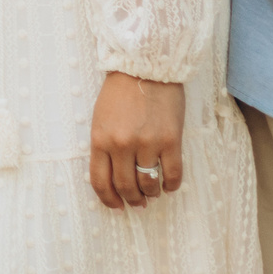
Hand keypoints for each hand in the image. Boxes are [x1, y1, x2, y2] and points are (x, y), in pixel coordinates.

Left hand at [88, 73, 183, 209]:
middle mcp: (122, 145)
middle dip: (131, 199)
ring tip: (153, 193)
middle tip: (137, 203)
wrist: (146, 66)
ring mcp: (147, 144)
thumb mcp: (100, 118)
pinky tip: (169, 185)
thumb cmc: (120, 91)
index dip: (108, 200)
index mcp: (100, 139)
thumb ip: (104, 146)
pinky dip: (171, 185)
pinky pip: (172, 174)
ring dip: (151, 194)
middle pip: (125, 187)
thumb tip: (114, 176)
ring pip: (149, 184)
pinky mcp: (170, 141)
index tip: (116, 206)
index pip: (100, 181)